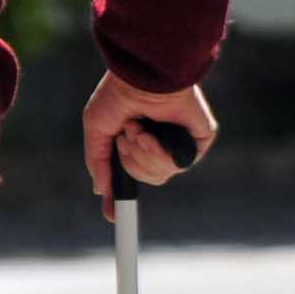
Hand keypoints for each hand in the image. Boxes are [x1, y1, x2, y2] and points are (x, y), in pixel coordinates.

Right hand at [83, 73, 218, 212]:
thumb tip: (101, 190)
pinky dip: (157, 153)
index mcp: (139, 140)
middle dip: (130, 161)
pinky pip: (176, 167)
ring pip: (159, 175)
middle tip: (126, 136)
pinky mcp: (198, 141)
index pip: (134, 175)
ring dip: (140, 156)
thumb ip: (98, 162)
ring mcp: (180, 144)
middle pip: (146, 178)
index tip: (114, 216)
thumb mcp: (97, 128)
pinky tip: (151, 134)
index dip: (122, 197)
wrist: (140, 77)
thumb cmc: (118, 94)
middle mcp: (161, 144)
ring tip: (138, 129)